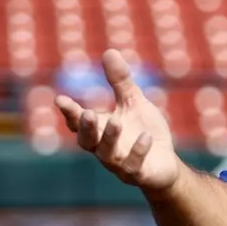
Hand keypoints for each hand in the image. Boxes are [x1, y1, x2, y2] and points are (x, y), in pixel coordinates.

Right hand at [55, 49, 180, 192]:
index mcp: (100, 131)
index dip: (69, 113)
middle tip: (86, 113)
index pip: (78, 123)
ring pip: (107, 154)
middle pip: (87, 141)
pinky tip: (146, 137)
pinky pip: (134, 166)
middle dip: (86, 128)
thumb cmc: (144, 131)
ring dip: (110, 138)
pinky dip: (138, 151)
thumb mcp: (133, 103)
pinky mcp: (139, 174)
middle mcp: (104, 149)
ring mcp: (120, 163)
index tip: (61, 99)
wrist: (165, 164)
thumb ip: (120, 82)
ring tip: (116, 121)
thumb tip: (109, 51)